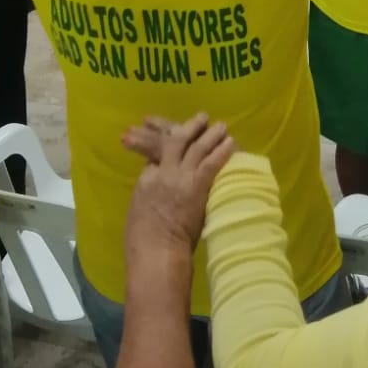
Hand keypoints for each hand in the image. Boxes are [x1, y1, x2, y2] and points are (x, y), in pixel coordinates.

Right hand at [120, 112, 236, 254]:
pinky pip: (211, 162)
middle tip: (201, 117)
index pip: (158, 153)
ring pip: (196, 147)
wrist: (155, 251)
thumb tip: (156, 192)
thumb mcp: (137, 210)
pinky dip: (221, 151)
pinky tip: (230, 143)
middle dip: (189, 127)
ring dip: (209, 134)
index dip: (168, 142)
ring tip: (220, 125)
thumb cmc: (141, 240)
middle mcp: (163, 172)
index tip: (178, 136)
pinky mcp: (196, 186)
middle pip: (176, 141)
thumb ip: (147, 195)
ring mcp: (180, 177)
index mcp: (146, 180)